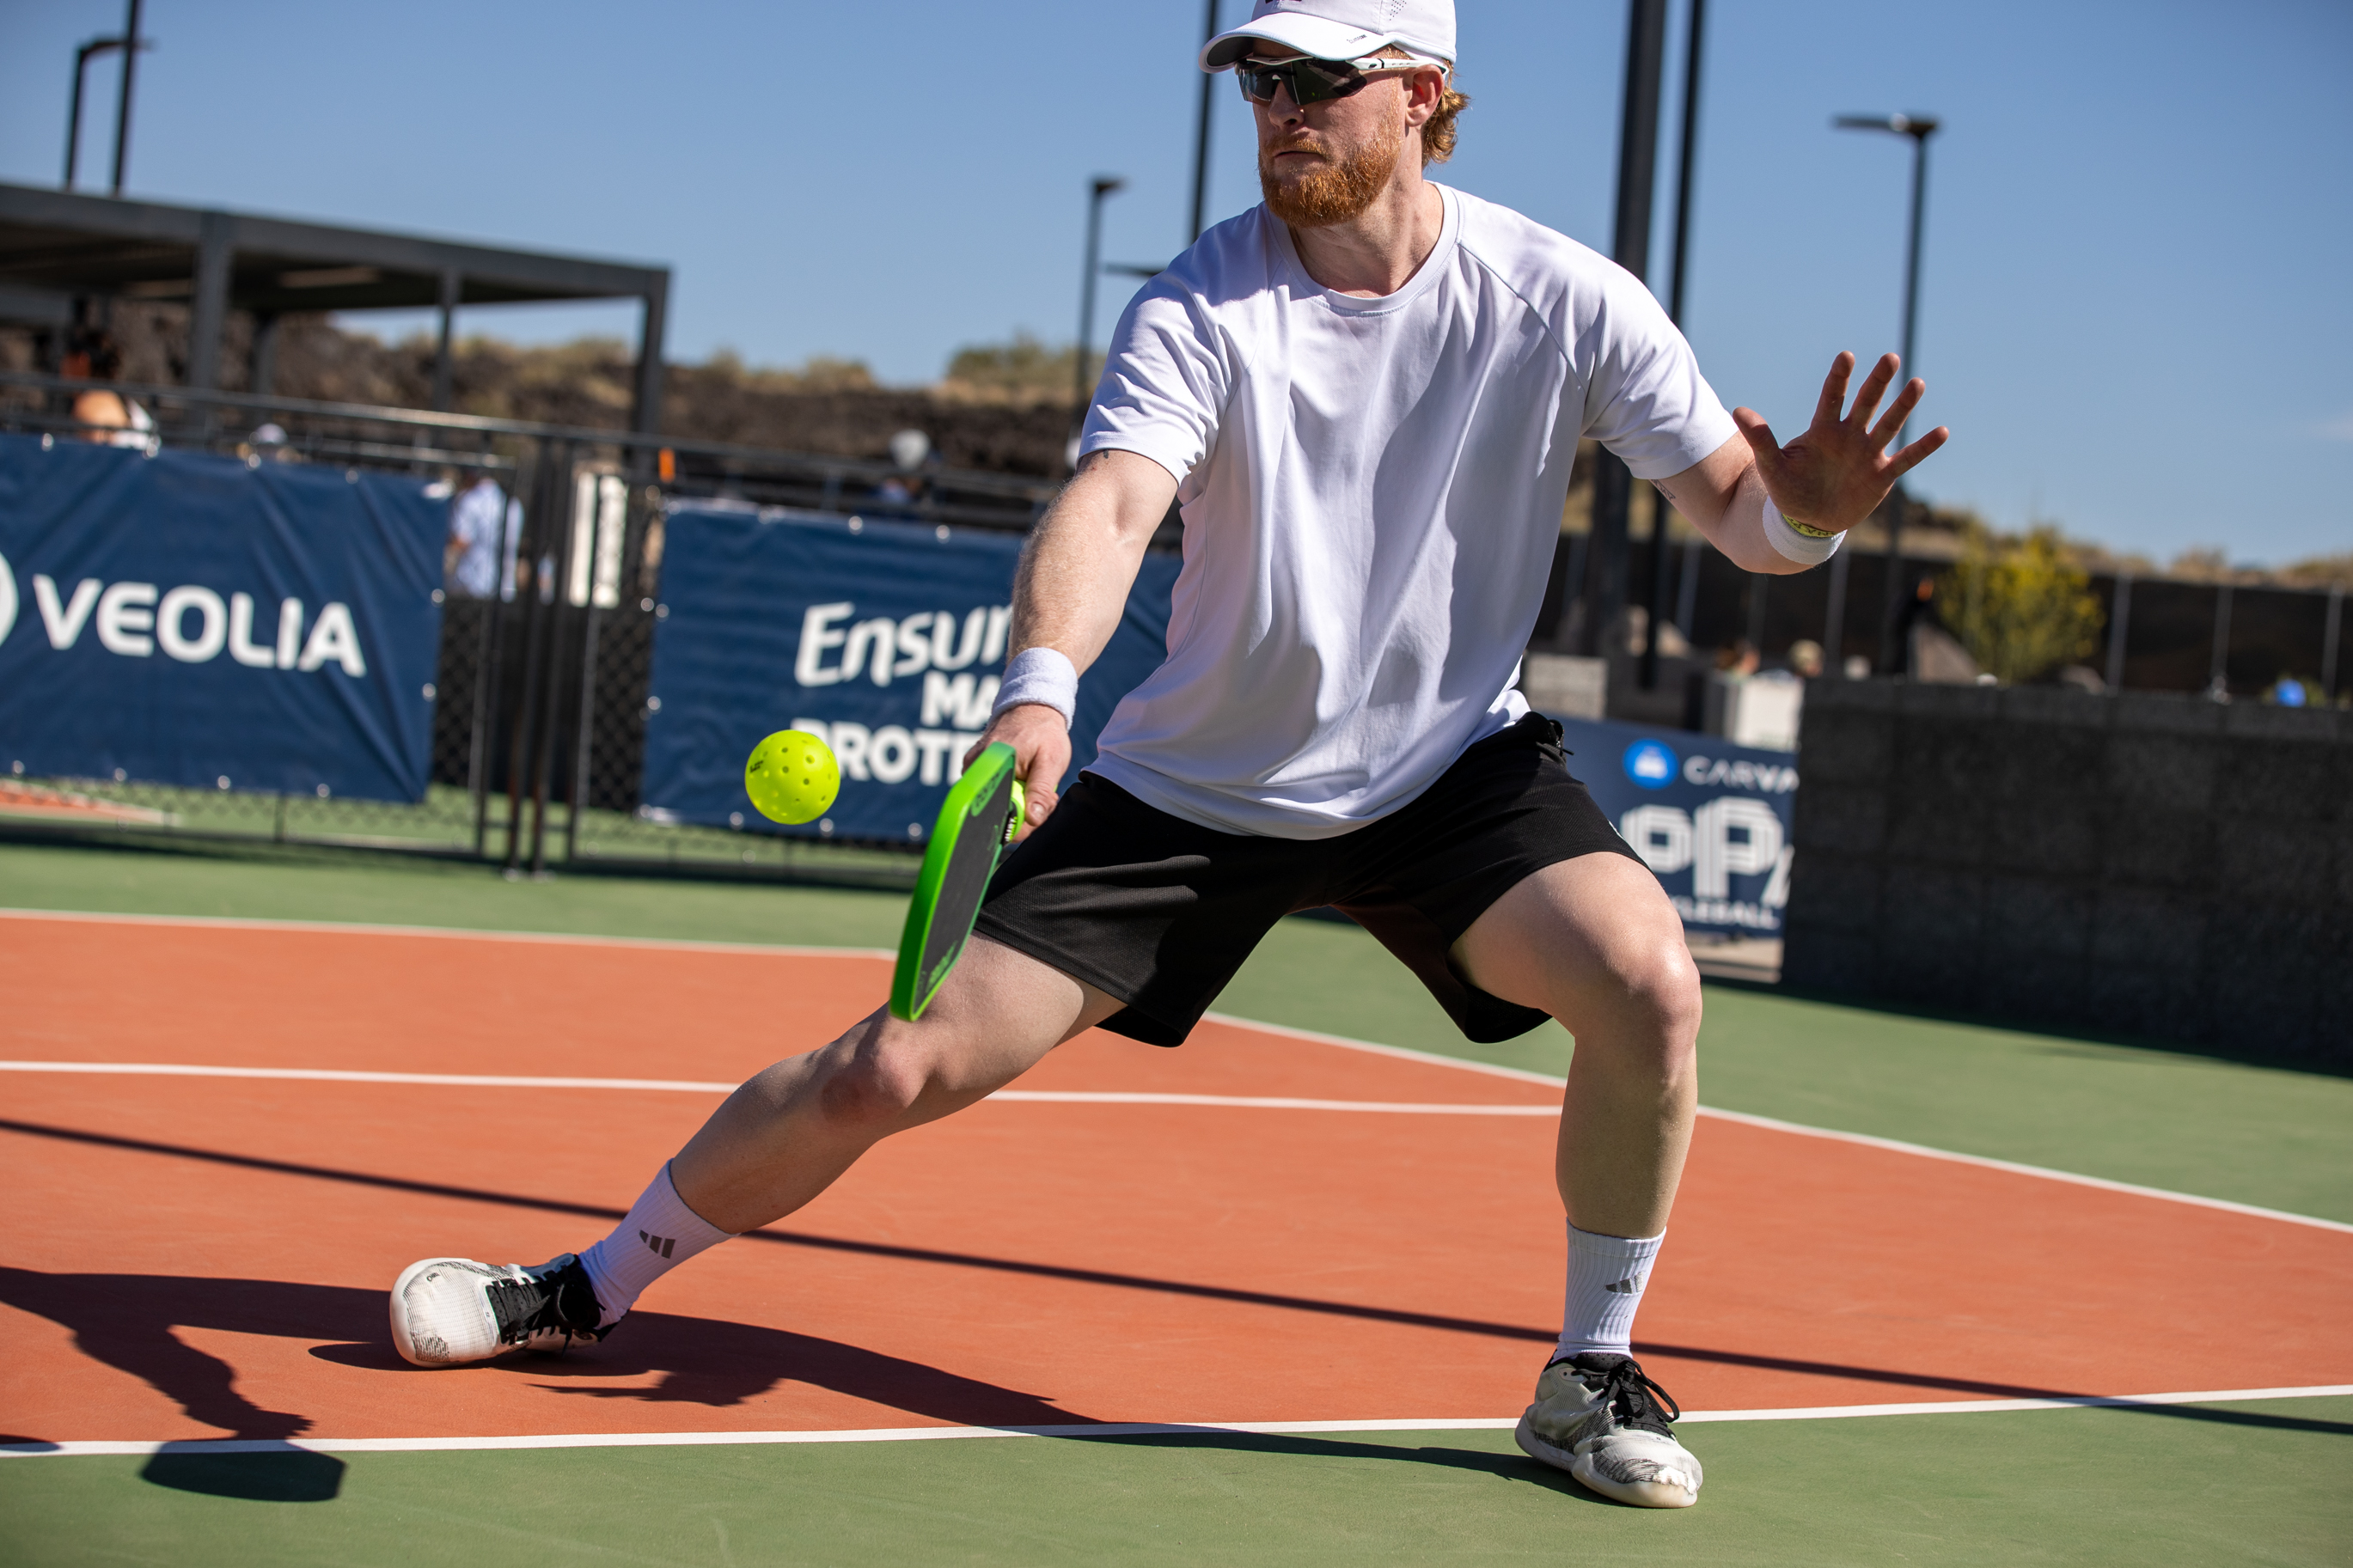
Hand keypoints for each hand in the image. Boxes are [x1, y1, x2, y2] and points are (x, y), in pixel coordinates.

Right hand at [964, 704, 1068, 840]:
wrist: (1032, 708)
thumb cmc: (1042, 731)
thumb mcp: (1050, 760)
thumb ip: (1041, 790)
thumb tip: (1033, 819)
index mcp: (990, 768)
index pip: (996, 816)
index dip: (1020, 825)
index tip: (1041, 814)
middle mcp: (974, 771)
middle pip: (996, 814)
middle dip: (1024, 813)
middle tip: (1046, 797)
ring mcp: (972, 771)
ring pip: (997, 806)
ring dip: (1021, 804)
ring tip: (1036, 784)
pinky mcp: (976, 772)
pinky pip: (994, 795)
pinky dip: (1014, 794)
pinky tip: (1026, 782)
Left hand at [1731, 352, 1948, 533]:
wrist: (1807, 521)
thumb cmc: (1788, 489)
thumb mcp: (1771, 466)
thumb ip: (1760, 438)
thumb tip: (1738, 410)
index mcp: (1823, 430)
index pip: (1832, 398)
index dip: (1839, 378)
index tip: (1846, 356)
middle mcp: (1849, 436)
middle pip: (1866, 404)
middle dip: (1877, 382)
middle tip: (1890, 358)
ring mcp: (1868, 454)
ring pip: (1889, 425)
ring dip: (1903, 406)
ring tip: (1917, 383)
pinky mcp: (1882, 476)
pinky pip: (1906, 459)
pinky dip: (1922, 448)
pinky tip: (1942, 431)